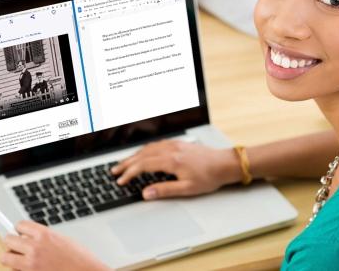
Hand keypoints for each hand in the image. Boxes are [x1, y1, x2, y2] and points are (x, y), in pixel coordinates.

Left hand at [1, 220, 110, 270]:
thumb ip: (44, 238)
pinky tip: (29, 270)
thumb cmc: (80, 259)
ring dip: (12, 258)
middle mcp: (35, 247)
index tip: (22, 234)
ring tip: (22, 261)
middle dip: (13, 243)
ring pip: (5, 257)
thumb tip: (29, 238)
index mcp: (44, 235)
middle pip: (8, 239)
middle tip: (19, 248)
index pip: (20, 225)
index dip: (21, 230)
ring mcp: (30, 264)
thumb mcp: (62, 240)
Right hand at [111, 140, 240, 199]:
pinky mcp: (178, 144)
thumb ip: (165, 190)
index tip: (120, 180)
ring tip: (124, 164)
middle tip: (114, 171)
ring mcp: (174, 145)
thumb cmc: (209, 177)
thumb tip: (146, 193)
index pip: (143, 165)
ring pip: (148, 148)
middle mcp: (170, 150)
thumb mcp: (187, 189)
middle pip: (142, 155)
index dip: (129, 173)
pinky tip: (142, 154)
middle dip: (126, 163)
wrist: (224, 164)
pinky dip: (144, 150)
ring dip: (134, 156)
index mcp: (171, 161)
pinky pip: (156, 144)